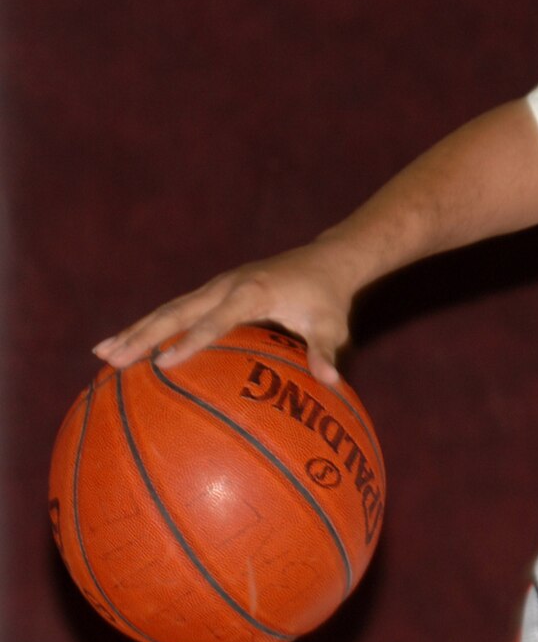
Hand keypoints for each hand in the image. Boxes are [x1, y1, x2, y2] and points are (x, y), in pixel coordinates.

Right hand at [93, 242, 360, 384]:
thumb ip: (326, 351)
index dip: (190, 342)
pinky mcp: (213, 290)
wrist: (325, 260)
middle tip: (110, 359)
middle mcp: (227, 285)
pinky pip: (176, 310)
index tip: (162, 363)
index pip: (216, 321)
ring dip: (136, 330)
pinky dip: (150, 326)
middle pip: (177, 312)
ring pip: (169, 309)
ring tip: (101, 354)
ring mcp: (217, 286)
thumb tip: (331, 381)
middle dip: (143, 335)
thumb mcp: (331, 325)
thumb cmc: (329, 298)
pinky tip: (126, 346)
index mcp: (252, 292)